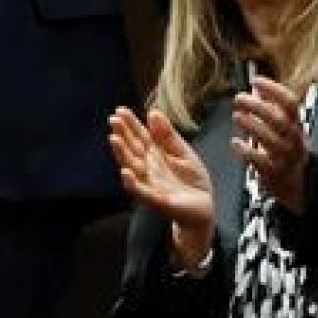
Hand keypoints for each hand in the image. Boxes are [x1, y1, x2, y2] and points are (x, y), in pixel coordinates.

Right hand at [110, 107, 214, 270]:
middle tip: (113, 120)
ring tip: (114, 139)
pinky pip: (143, 191)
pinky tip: (126, 172)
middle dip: (122, 135)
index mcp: (155, 154)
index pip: (140, 136)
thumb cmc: (191, 180)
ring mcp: (151, 183)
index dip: (130, 124)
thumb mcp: (183, 153)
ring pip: (133, 168)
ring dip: (122, 155)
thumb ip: (168, 135)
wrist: (203, 208)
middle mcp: (148, 168)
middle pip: (133, 149)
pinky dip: (133, 183)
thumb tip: (153, 112)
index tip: (120, 110)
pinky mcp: (158, 200)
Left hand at [230, 76, 310, 215]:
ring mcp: (286, 158)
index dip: (274, 90)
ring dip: (253, 126)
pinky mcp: (275, 174)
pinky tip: (235, 143)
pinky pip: (261, 162)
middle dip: (258, 107)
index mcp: (296, 126)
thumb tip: (257, 90)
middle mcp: (293, 140)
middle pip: (280, 120)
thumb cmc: (288, 153)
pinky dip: (247, 151)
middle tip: (239, 98)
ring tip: (236, 116)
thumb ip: (272, 110)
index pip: (290, 103)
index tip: (256, 81)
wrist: (300, 186)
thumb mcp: (286, 129)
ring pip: (272, 140)